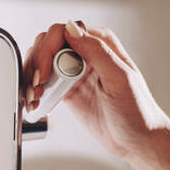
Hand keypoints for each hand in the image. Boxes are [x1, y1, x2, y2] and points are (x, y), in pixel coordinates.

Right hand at [22, 21, 169, 166]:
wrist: (137, 141)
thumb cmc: (137, 111)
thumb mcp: (120, 78)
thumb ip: (97, 51)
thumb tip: (72, 29)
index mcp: (100, 44)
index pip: (62, 32)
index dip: (47, 50)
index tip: (44, 73)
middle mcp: (86, 53)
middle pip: (47, 44)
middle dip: (36, 64)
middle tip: (37, 87)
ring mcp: (74, 72)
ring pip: (41, 62)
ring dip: (32, 77)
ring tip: (35, 97)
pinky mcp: (67, 90)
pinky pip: (44, 82)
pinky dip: (35, 89)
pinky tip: (36, 101)